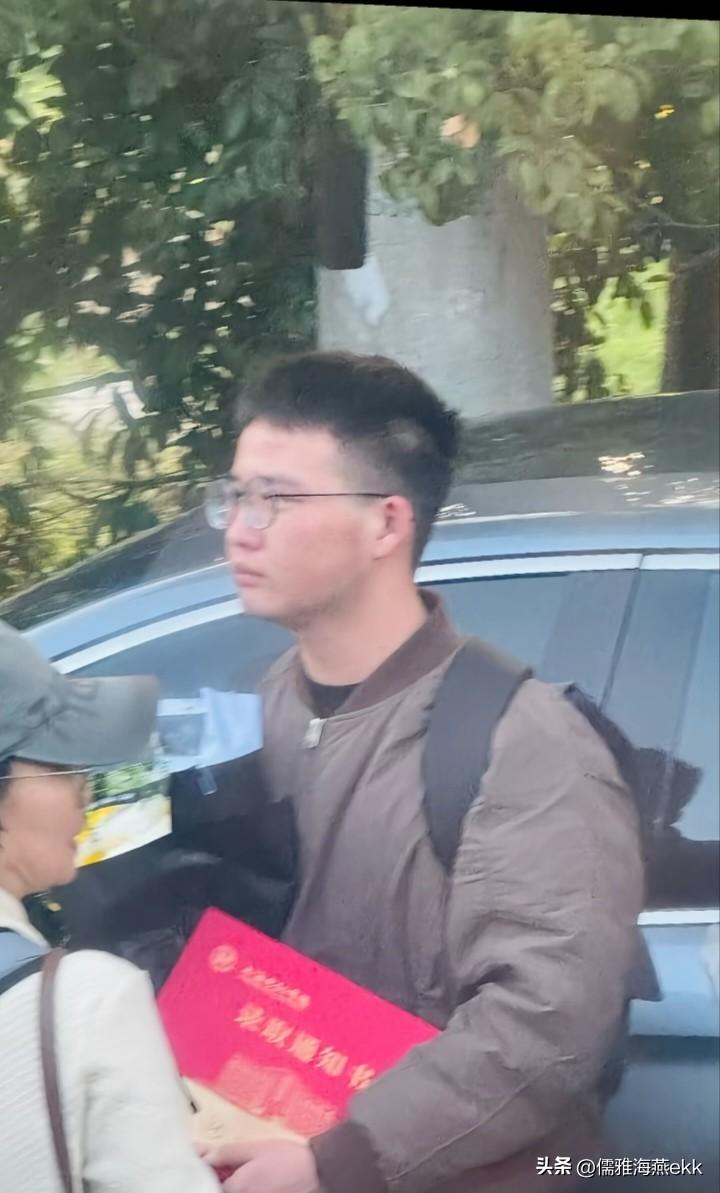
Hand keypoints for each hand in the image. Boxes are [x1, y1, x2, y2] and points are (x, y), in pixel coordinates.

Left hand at [198, 1139, 320, 1192]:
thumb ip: (227, 1153)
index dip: (203, 1170)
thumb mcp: (255, 1148)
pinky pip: (244, 1192)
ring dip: (225, 1182)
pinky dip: (238, 1186)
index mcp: (237, 1188)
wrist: (315, 1173)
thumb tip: (205, 1157)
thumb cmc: (287, 1158)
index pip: (208, 1183)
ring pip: (231, 1190)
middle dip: (213, 1178)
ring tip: (229, 1168)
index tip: (202, 1158)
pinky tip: (245, 1176)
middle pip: (218, 1189)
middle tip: (215, 1162)